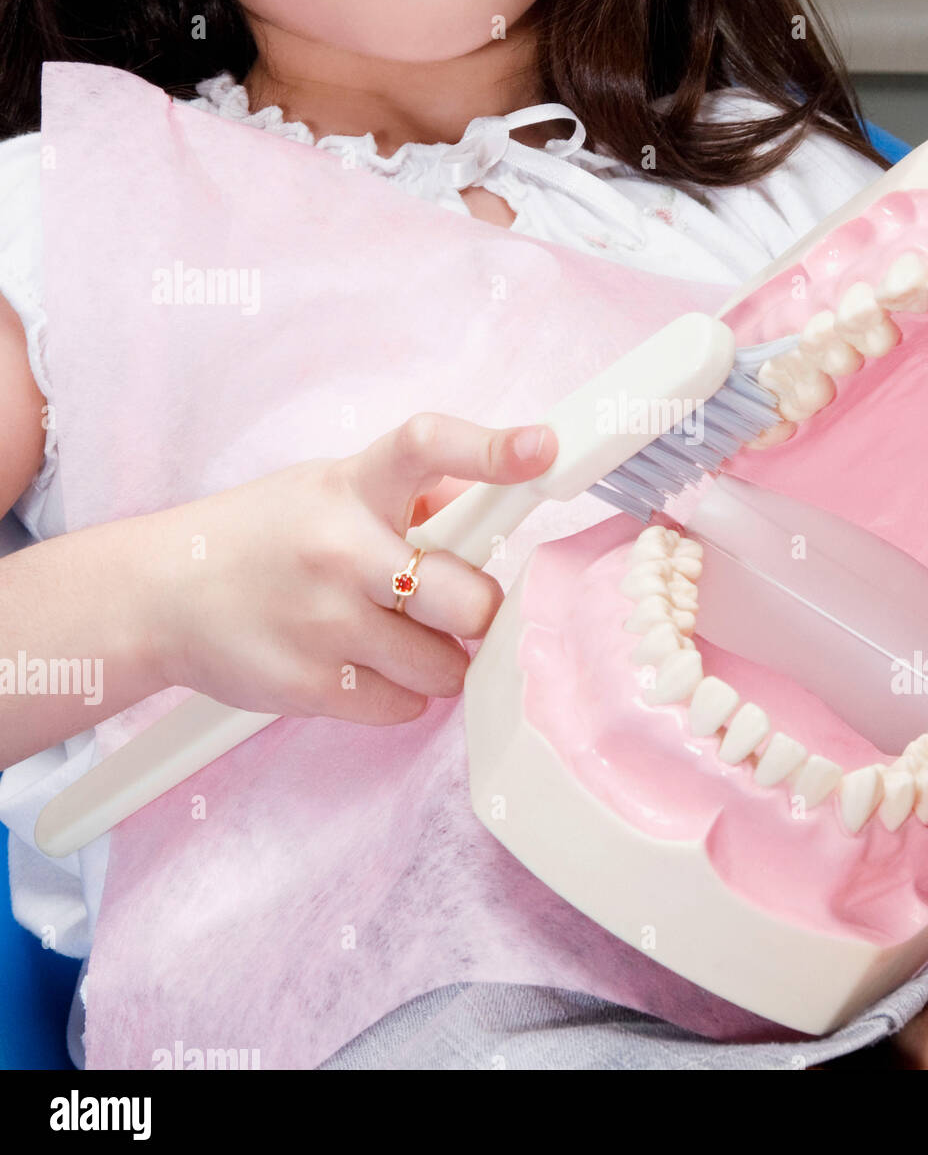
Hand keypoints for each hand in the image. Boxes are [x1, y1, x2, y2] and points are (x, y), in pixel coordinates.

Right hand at [152, 413, 556, 724]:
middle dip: (475, 609)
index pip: (428, 448)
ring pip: (448, 666)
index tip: (541, 447)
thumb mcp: (331, 488)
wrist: (159, 595)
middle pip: (468, 598)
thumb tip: (487, 493)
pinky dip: (398, 693)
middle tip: (450, 604)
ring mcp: (324, 622)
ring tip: (391, 634)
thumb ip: (413, 490)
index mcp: (351, 486)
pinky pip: (406, 706)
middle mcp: (341, 548)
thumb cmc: (261, 536)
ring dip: (438, 658)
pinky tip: (358, 664)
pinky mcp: (309, 686)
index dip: (492, 448)